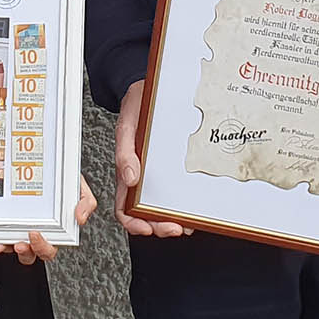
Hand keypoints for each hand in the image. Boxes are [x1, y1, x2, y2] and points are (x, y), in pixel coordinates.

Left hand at [0, 176, 96, 263]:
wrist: (49, 163)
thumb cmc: (63, 180)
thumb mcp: (79, 187)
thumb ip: (86, 202)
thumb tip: (80, 218)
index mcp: (55, 231)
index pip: (49, 248)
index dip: (42, 247)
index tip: (35, 234)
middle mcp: (37, 232)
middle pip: (31, 253)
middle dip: (25, 251)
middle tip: (20, 243)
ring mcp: (20, 227)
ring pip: (13, 247)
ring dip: (7, 247)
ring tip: (0, 243)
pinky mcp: (7, 219)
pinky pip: (0, 232)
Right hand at [114, 79, 192, 237]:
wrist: (152, 91)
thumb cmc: (136, 107)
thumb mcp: (127, 126)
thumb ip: (125, 152)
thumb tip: (129, 178)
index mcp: (126, 171)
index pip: (124, 207)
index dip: (133, 223)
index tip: (146, 228)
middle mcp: (143, 178)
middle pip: (147, 214)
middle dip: (161, 227)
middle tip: (176, 227)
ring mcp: (159, 175)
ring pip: (164, 207)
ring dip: (175, 219)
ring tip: (188, 221)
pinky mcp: (174, 169)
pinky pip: (179, 192)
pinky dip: (186, 204)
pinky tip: (195, 206)